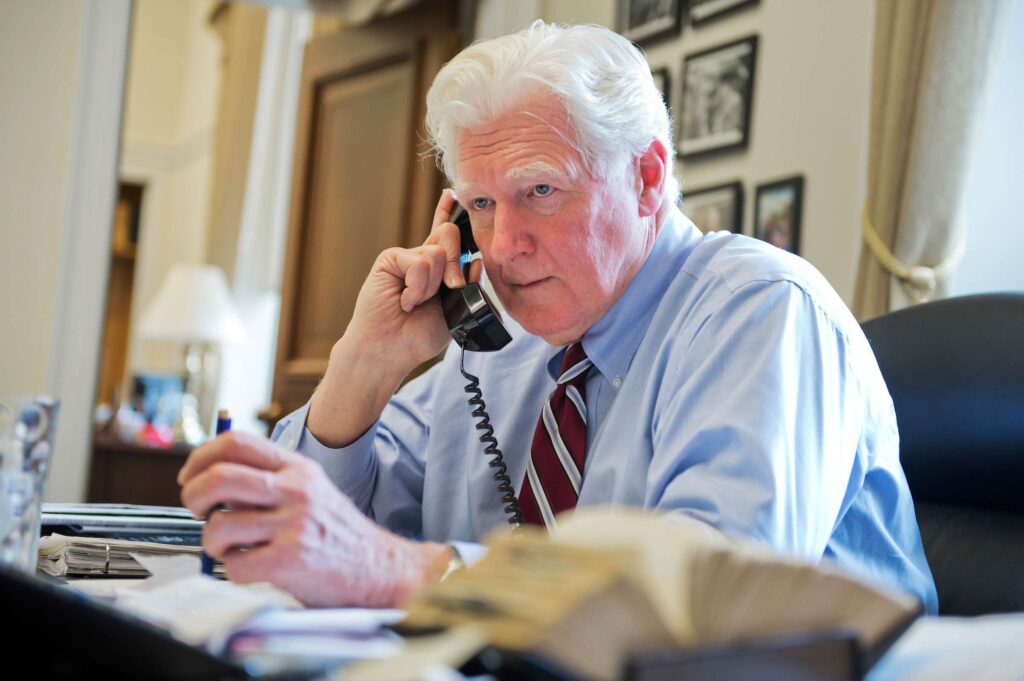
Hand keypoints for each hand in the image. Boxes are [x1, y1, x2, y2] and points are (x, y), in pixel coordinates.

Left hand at [178, 431, 450, 607]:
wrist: (380, 568)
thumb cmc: (339, 534)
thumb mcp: (311, 489)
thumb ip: (270, 479)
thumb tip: (212, 477)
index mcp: (297, 468)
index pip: (236, 443)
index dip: (200, 457)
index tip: (189, 477)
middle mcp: (296, 490)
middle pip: (219, 478)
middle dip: (193, 497)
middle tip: (198, 512)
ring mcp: (293, 525)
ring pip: (218, 526)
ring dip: (212, 542)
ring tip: (230, 548)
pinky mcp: (289, 560)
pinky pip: (233, 565)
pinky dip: (232, 570)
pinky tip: (251, 567)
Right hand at [344, 188, 467, 369]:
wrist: (389, 350)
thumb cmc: (417, 336)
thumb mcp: (454, 310)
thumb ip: (467, 285)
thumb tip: (476, 259)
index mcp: (435, 270)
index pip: (444, 235)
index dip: (448, 213)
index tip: (453, 194)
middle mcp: (420, 259)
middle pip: (449, 235)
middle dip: (455, 265)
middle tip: (449, 289)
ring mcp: (405, 258)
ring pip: (435, 253)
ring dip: (430, 286)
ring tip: (414, 303)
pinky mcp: (390, 259)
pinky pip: (418, 261)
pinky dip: (416, 286)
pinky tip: (404, 301)